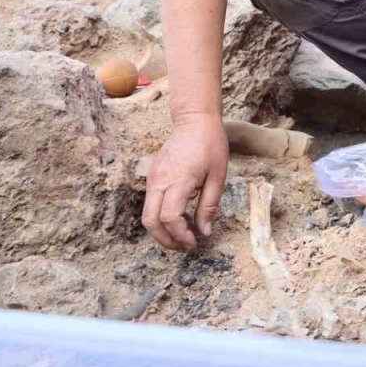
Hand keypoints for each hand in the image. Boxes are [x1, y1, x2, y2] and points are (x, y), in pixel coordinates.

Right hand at [141, 114, 228, 249]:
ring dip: (163, 230)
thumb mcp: (218, 176)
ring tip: (185, 234)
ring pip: (147, 215)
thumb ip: (209, 206)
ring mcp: (153, 178)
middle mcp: (159, 181)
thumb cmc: (211, 145)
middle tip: (185, 246)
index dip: (180, 236)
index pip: (170, 217)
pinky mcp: (152, 176)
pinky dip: (161, 217)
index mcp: (178, 180)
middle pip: (150, 221)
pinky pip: (151, 203)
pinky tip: (181, 216)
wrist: (194, 120)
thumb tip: (204, 232)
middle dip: (165, 240)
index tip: (194, 243)